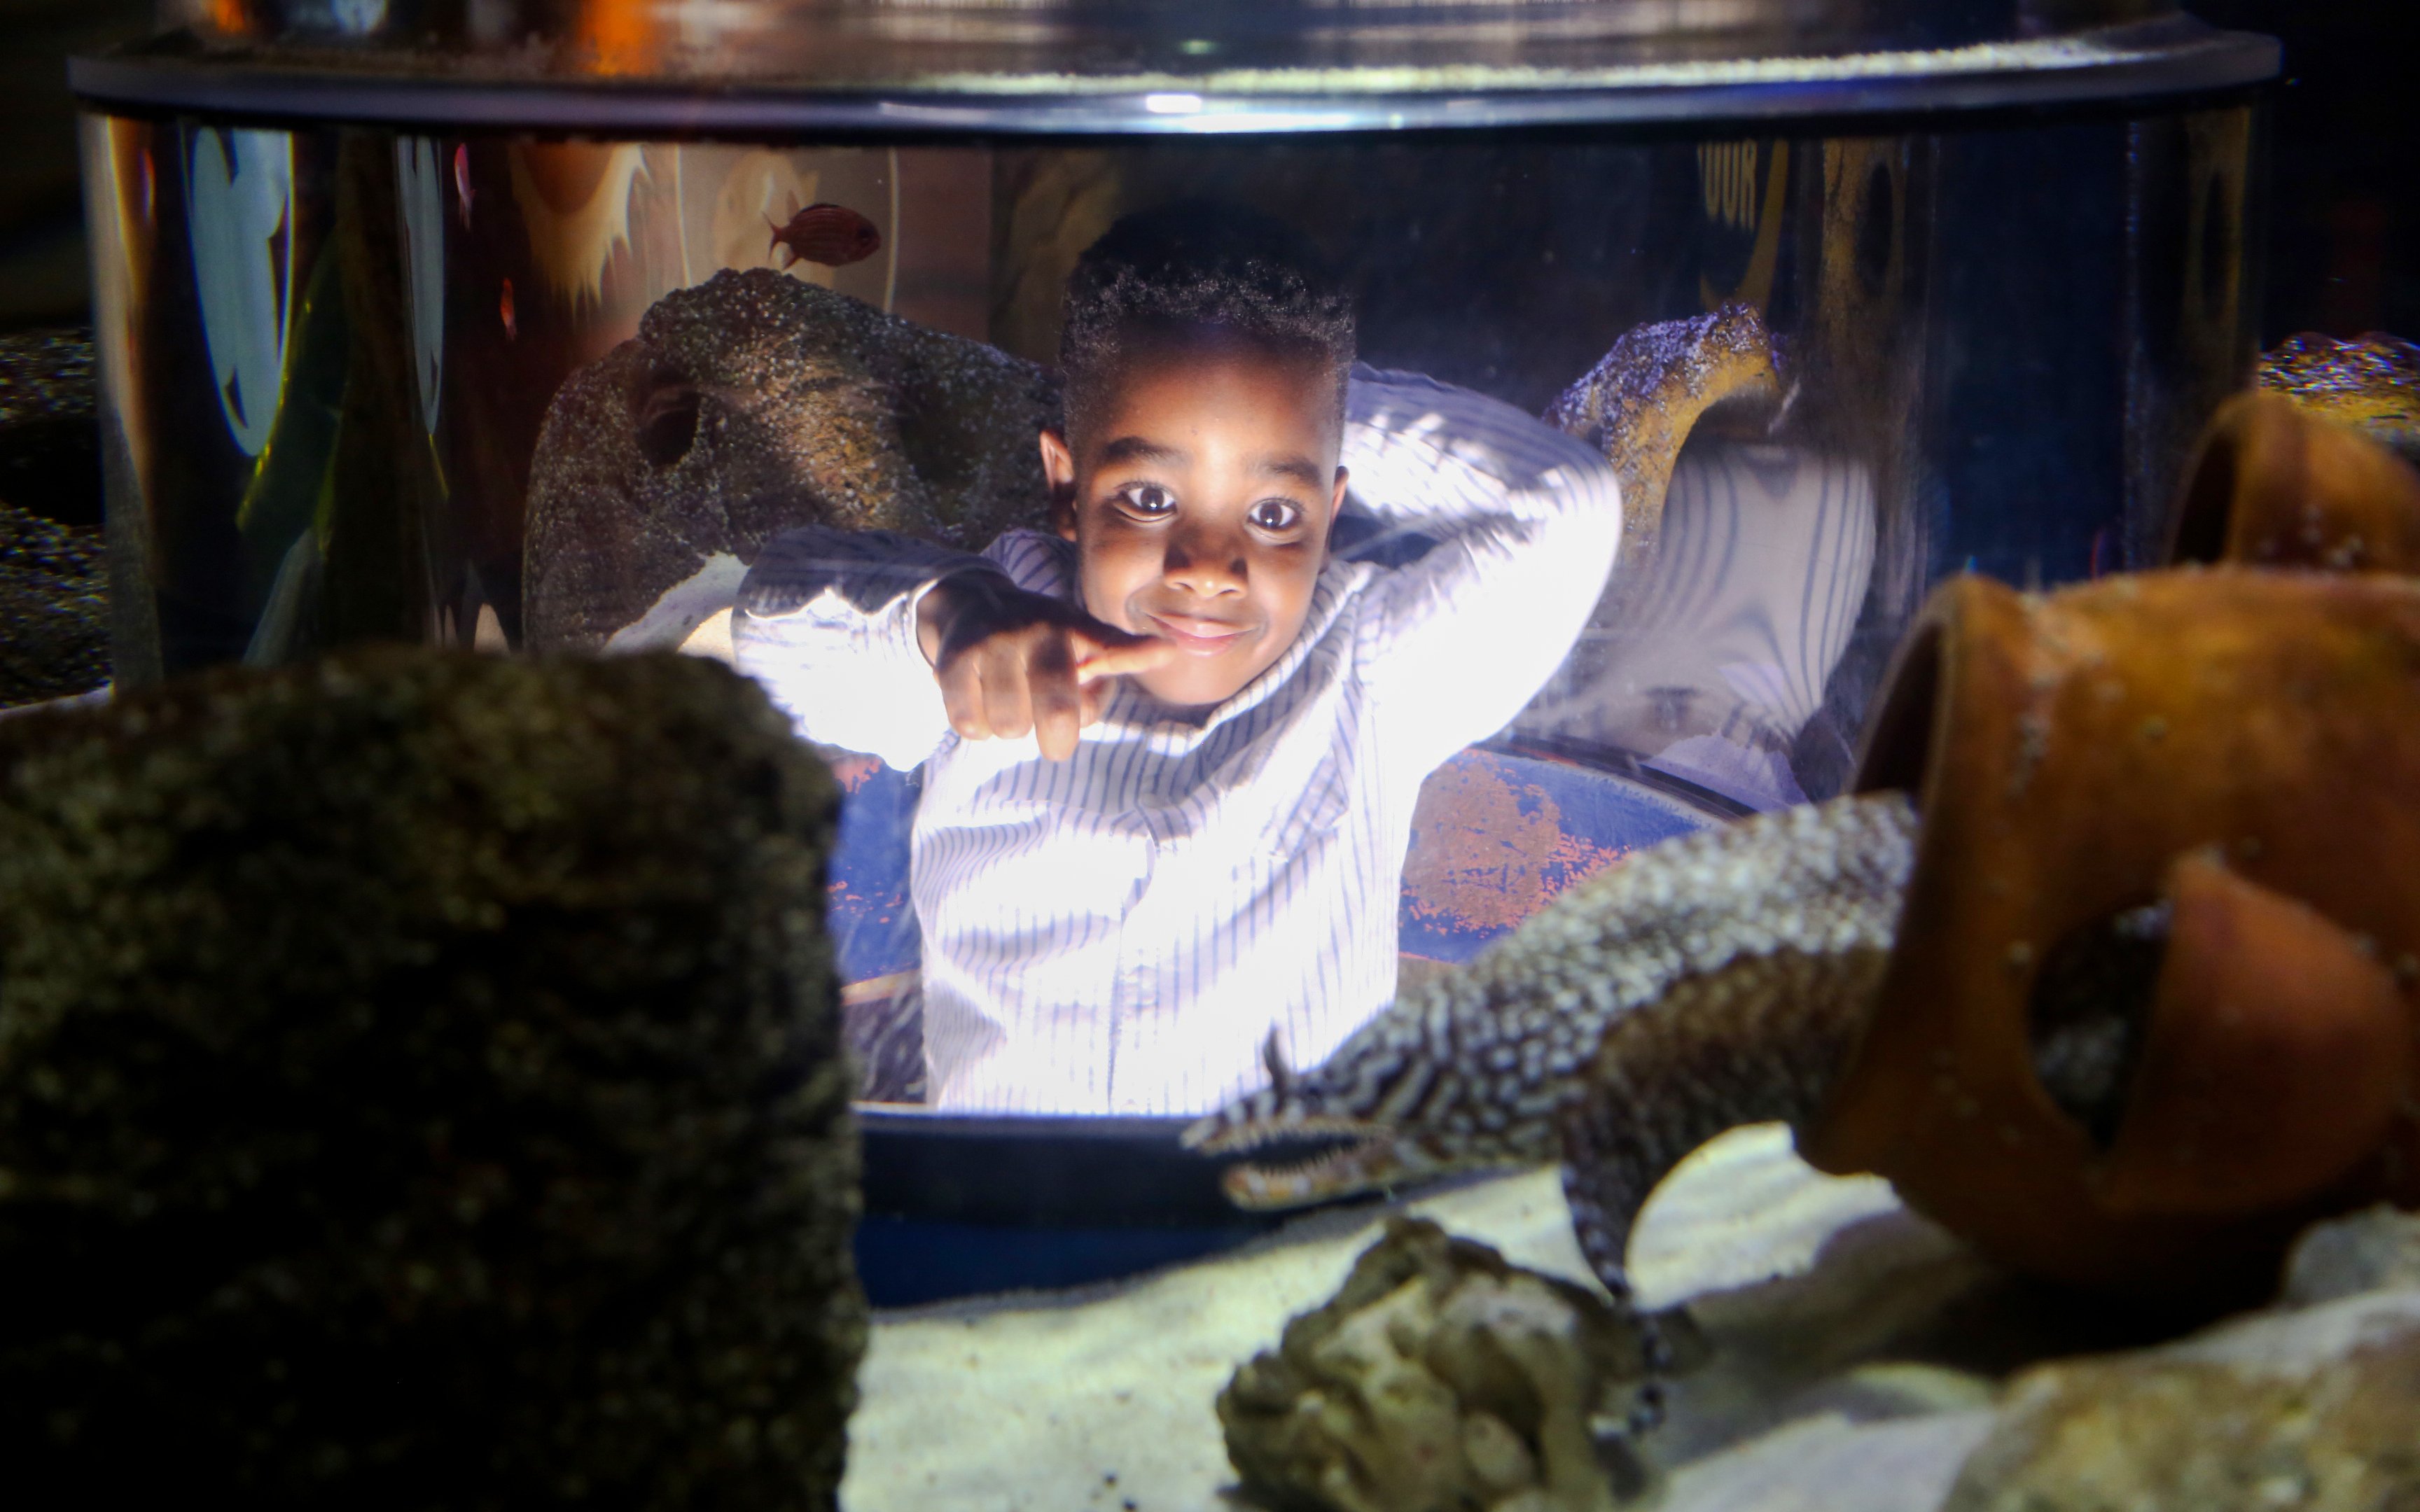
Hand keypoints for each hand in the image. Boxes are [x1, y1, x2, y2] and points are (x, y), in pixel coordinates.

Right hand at [916, 574, 1173, 759]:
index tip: (1164, 650)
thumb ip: (1109, 673)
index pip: (1112, 645)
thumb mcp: (1080, 646)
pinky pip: (971, 723)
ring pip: (1009, 725)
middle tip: (1054, 738)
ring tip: (1011, 705)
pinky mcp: (954, 660)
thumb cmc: (1040, 645)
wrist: (970, 605)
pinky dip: (978, 726)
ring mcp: (995, 643)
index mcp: (1077, 630)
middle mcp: (1038, 631)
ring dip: (1011, 728)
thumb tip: (1132, 675)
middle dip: (1056, 739)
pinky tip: (981, 702)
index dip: (1137, 652)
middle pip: (1055, 711)